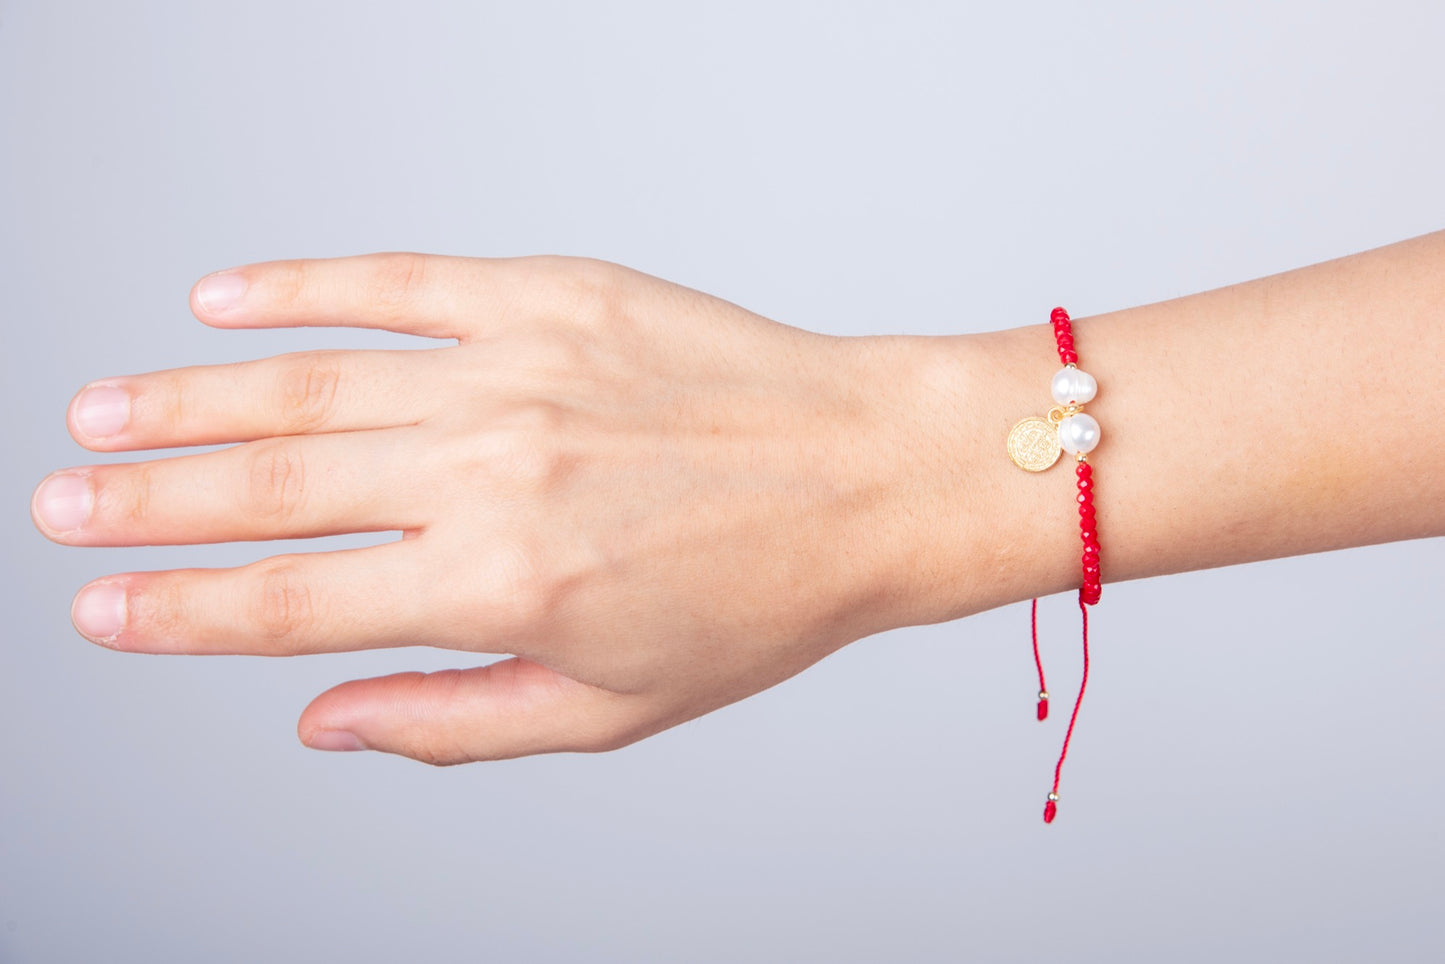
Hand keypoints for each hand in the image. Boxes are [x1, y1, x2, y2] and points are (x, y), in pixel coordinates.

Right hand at [31, 254, 961, 763]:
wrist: (869, 477)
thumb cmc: (759, 600)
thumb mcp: (611, 710)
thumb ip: (452, 720)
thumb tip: (323, 719)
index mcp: (500, 587)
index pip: (292, 603)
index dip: (181, 611)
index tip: (104, 609)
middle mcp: (492, 473)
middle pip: (274, 488)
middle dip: (148, 503)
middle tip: (64, 506)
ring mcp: (518, 371)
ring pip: (312, 384)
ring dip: (192, 399)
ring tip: (107, 411)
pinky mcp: (553, 295)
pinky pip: (398, 281)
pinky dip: (302, 289)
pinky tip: (227, 298)